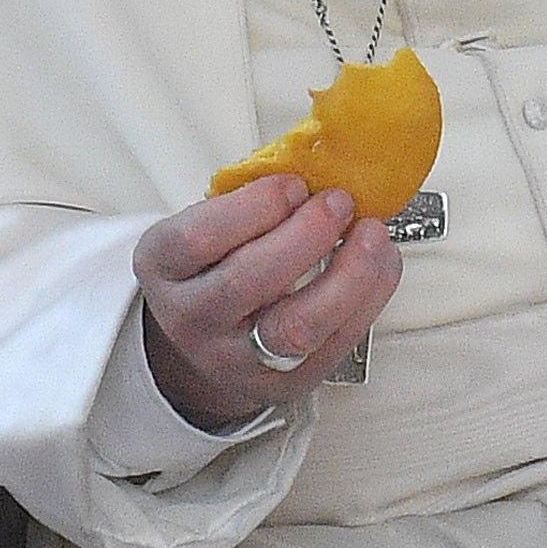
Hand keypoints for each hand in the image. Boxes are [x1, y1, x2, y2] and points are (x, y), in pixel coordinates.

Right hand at [132, 175, 402, 428]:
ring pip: (294, 327)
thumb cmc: (212, 269)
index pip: (197, 238)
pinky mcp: (284, 384)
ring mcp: (236, 359)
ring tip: (372, 234)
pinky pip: (333, 345)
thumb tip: (319, 163)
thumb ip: (249, 201)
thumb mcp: (205, 228)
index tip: (294, 183)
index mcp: (164, 267)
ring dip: (346, 275)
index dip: (252, 208)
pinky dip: (368, 300)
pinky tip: (381, 264)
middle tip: (339, 202)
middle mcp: (192, 318)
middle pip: (246, 282)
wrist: (202, 349)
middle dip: (304, 236)